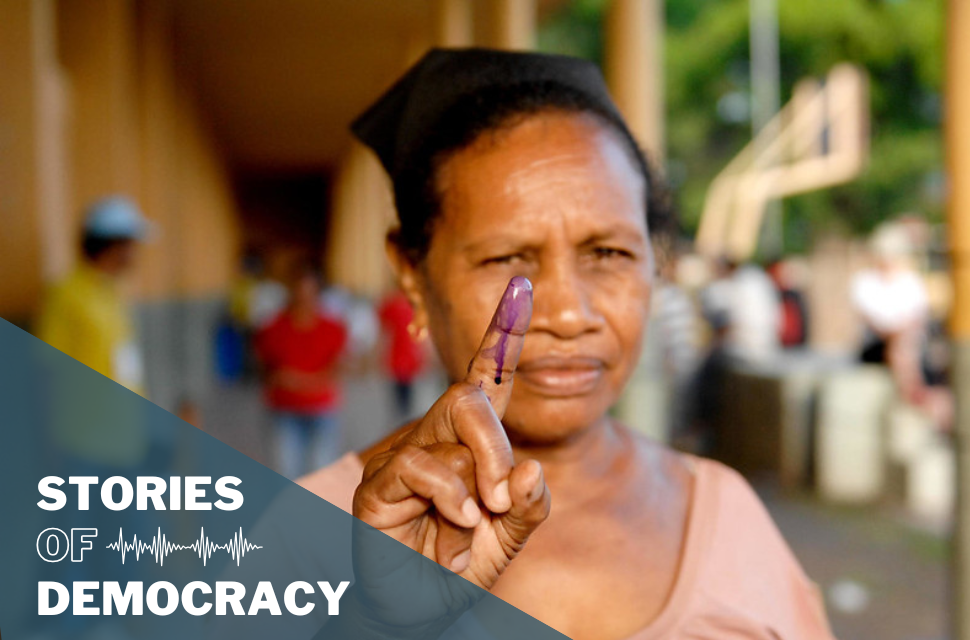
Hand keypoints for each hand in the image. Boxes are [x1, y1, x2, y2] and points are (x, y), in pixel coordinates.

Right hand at [350, 276, 548, 622]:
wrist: (420, 611)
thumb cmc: (462, 566)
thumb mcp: (512, 536)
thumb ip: (529, 503)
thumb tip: (530, 469)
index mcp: (468, 446)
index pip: (486, 383)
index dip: (501, 338)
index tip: (519, 293)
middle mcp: (435, 441)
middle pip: (468, 397)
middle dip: (496, 444)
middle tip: (502, 495)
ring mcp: (402, 460)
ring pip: (451, 432)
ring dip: (478, 480)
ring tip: (474, 526)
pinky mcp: (377, 485)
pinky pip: (421, 466)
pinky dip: (450, 499)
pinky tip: (457, 530)